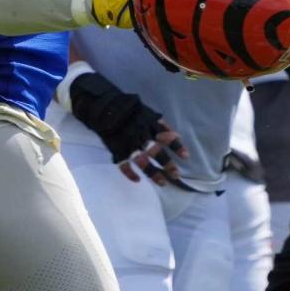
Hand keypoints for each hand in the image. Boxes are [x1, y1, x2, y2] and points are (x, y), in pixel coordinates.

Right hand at [69, 72, 186, 184]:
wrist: (103, 107)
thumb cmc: (128, 110)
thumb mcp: (147, 112)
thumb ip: (161, 124)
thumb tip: (175, 136)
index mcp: (148, 124)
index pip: (166, 136)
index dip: (176, 146)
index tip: (186, 157)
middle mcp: (139, 134)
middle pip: (155, 152)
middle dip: (167, 164)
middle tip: (176, 175)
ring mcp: (127, 143)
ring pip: (141, 161)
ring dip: (153, 173)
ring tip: (162, 183)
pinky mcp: (116, 149)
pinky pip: (123, 164)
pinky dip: (130, 174)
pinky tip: (137, 180)